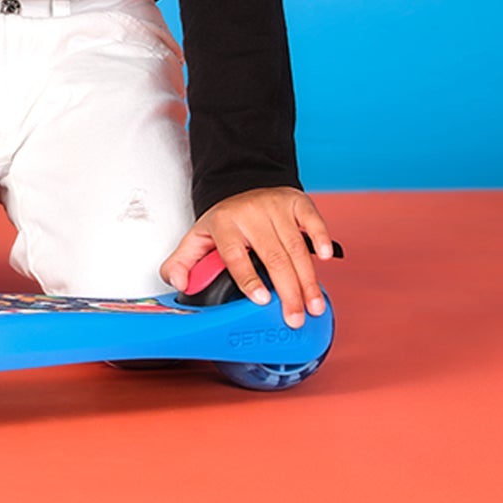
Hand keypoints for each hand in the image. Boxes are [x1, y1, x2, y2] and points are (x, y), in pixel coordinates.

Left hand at [160, 187, 335, 329]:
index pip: (235, 253)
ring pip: (296, 247)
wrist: (241, 184)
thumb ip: (181, 264)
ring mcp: (275, 206)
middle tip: (295, 318)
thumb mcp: (197, 239)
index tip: (261, 299)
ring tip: (313, 307)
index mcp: (224, 223)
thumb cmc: (224, 221)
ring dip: (307, 280)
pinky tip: (325, 259)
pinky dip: (320, 238)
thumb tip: (177, 283)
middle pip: (273, 256)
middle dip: (287, 291)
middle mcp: (251, 213)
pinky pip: (312, 219)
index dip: (248, 278)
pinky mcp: (296, 202)